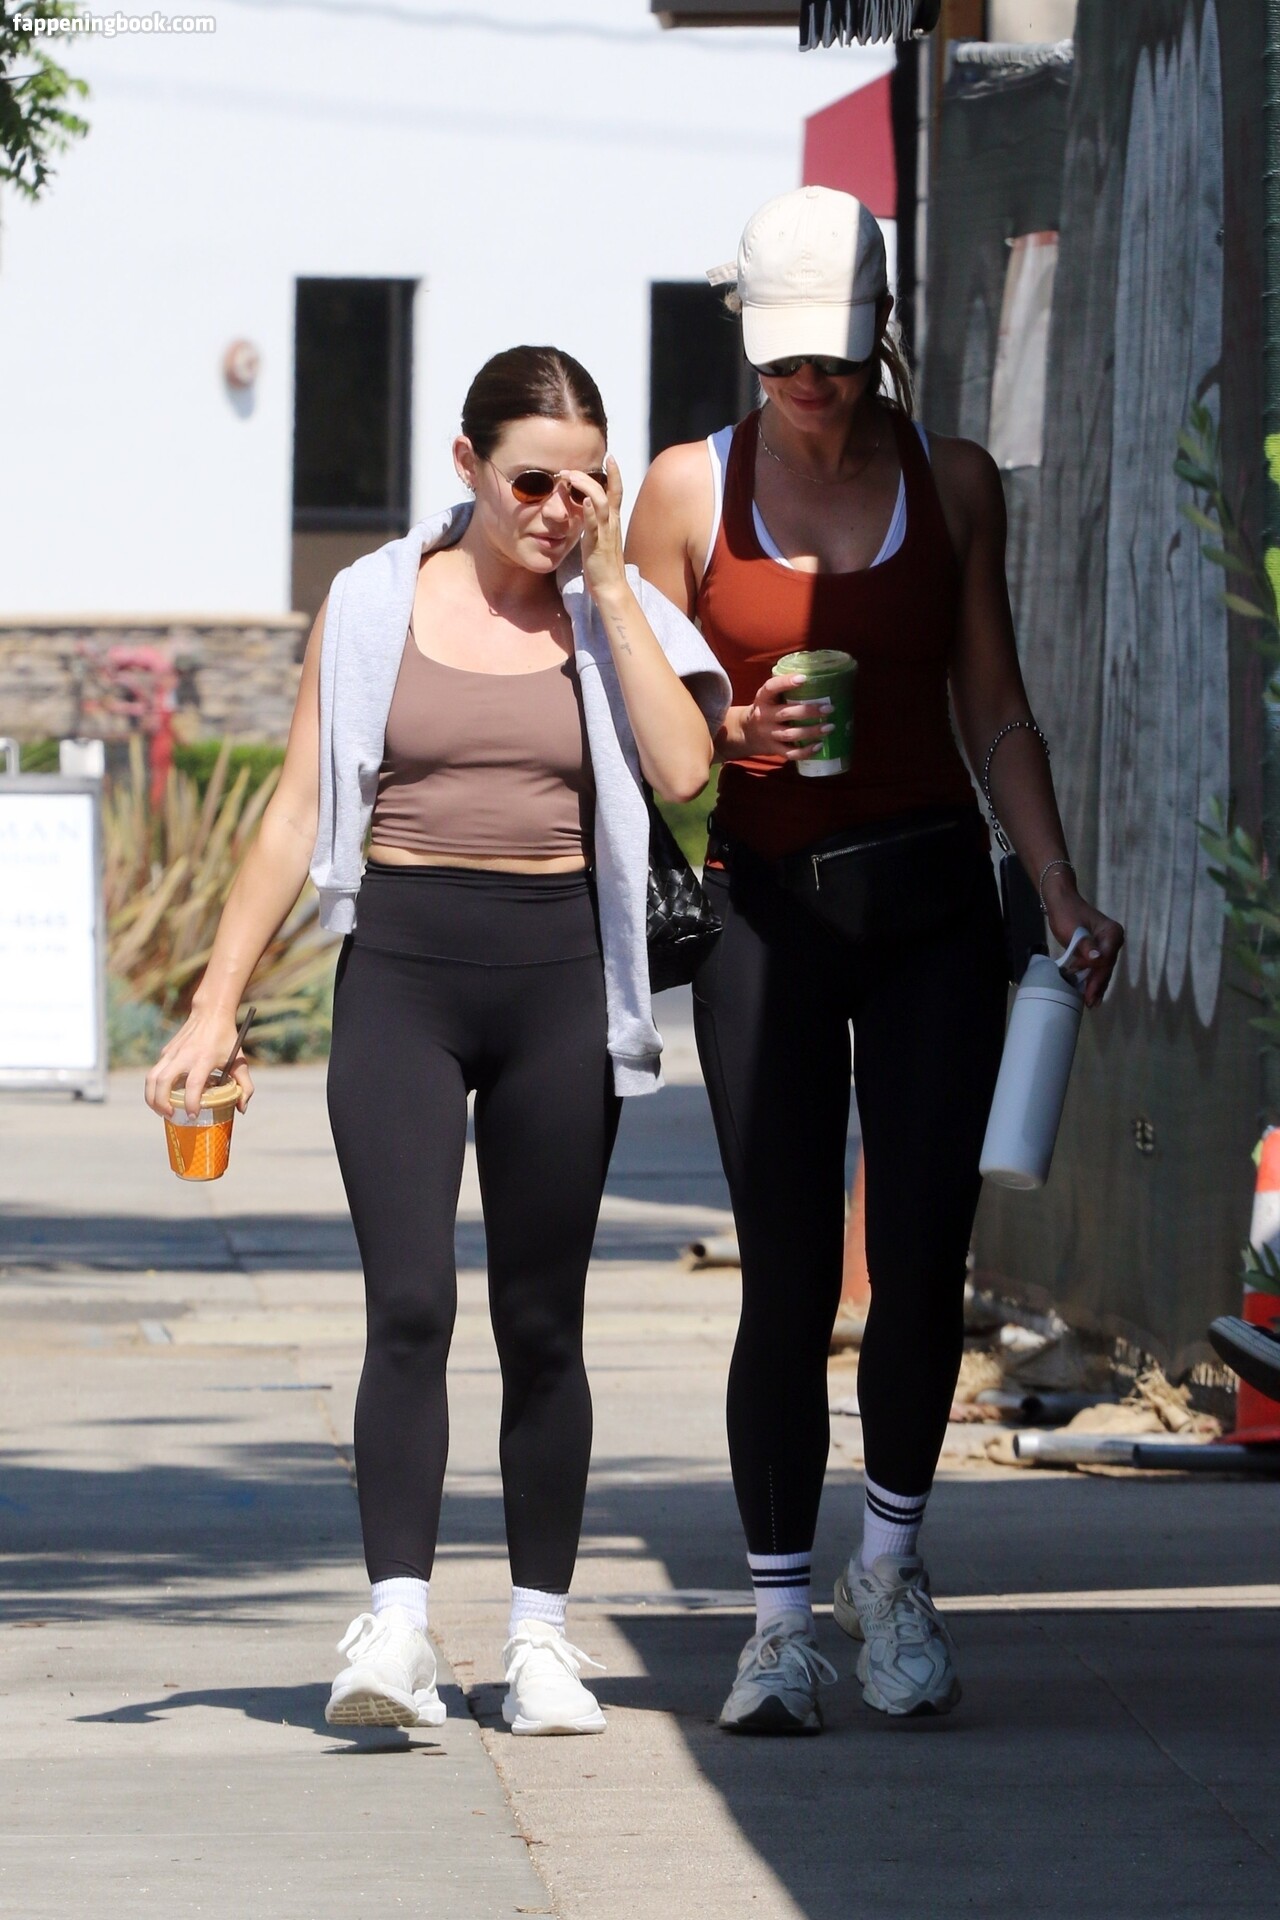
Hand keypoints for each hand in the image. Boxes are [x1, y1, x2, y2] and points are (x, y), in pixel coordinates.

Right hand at [144, 1007, 254, 1118]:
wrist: (210, 1012)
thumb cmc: (226, 1038)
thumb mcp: (239, 1060)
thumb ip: (245, 1085)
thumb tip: (242, 1109)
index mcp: (203, 1059)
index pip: (193, 1085)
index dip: (191, 1103)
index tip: (193, 1115)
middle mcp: (184, 1056)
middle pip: (162, 1082)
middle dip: (161, 1103)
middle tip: (170, 1115)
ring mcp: (171, 1053)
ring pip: (151, 1078)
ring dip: (151, 1097)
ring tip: (161, 1110)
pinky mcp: (165, 1052)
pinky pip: (155, 1073)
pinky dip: (155, 1088)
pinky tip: (164, 1096)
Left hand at [573, 456, 625, 604]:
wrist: (611, 587)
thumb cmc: (603, 566)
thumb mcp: (599, 538)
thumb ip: (595, 523)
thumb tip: (584, 512)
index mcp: (613, 521)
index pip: (616, 491)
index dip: (615, 473)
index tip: (609, 456)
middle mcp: (612, 523)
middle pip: (607, 491)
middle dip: (588, 476)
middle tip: (569, 469)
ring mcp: (605, 533)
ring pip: (601, 502)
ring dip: (585, 487)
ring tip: (570, 477)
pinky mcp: (597, 545)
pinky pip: (595, 525)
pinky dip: (590, 511)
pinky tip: (584, 501)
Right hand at [737, 674, 834, 759]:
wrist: (746, 732)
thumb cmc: (766, 709)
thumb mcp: (769, 697)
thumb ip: (785, 689)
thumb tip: (816, 677)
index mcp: (763, 699)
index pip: (771, 687)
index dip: (786, 682)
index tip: (804, 678)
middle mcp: (763, 716)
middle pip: (786, 713)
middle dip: (809, 711)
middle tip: (829, 708)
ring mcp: (767, 734)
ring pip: (790, 734)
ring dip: (811, 731)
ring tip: (829, 727)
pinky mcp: (773, 749)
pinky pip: (790, 753)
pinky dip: (805, 751)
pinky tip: (819, 746)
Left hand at [1042, 874, 1124, 1008]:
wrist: (1061, 902)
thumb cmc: (1066, 913)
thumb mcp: (1073, 930)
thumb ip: (1085, 945)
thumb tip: (1098, 959)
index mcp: (1111, 933)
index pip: (1106, 960)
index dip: (1097, 977)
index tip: (1089, 991)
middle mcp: (1113, 940)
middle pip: (1106, 967)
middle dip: (1098, 985)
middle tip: (1090, 1003)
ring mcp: (1107, 945)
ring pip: (1103, 969)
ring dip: (1096, 985)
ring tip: (1092, 1003)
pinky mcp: (1099, 949)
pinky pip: (1097, 966)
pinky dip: (1092, 978)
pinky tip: (1090, 991)